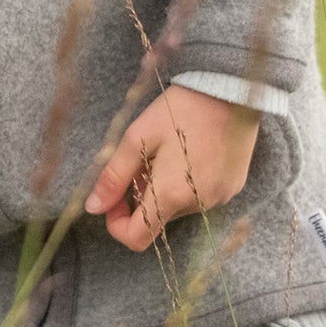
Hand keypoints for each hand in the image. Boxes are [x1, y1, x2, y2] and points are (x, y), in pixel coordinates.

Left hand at [84, 86, 260, 251]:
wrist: (227, 88)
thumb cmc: (177, 110)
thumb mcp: (136, 139)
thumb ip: (113, 177)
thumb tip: (93, 207)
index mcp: (170, 195)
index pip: (136, 238)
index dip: (117, 224)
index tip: (114, 199)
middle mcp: (198, 204)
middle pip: (157, 219)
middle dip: (141, 197)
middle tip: (142, 160)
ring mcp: (220, 197)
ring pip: (178, 207)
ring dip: (165, 189)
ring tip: (168, 151)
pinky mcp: (233, 187)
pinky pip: (200, 196)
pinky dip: (187, 184)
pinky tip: (189, 153)